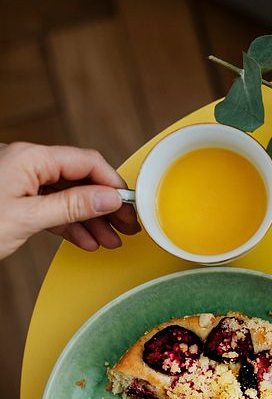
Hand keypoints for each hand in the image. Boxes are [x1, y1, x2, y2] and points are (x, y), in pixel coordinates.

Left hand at [0, 141, 139, 258]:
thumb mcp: (28, 217)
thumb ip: (71, 206)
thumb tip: (107, 199)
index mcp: (30, 158)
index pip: (86, 163)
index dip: (112, 184)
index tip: (129, 205)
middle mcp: (26, 163)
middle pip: (79, 180)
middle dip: (104, 205)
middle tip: (125, 226)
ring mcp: (20, 180)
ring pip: (67, 196)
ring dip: (90, 219)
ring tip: (109, 240)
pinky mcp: (15, 198)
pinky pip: (51, 207)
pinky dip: (69, 223)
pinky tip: (86, 239)